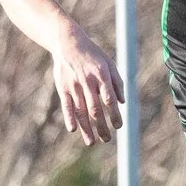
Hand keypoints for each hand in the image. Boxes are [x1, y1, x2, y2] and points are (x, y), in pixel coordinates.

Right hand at [51, 30, 127, 145]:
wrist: (68, 43)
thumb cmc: (92, 55)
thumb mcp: (109, 63)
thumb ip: (117, 82)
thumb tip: (122, 102)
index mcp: (101, 75)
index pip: (109, 99)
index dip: (114, 114)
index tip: (118, 126)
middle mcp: (88, 81)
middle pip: (95, 109)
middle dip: (101, 127)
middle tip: (107, 139)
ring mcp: (74, 85)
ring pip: (81, 111)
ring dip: (87, 129)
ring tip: (92, 143)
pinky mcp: (63, 88)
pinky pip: (67, 106)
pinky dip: (70, 118)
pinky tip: (74, 130)